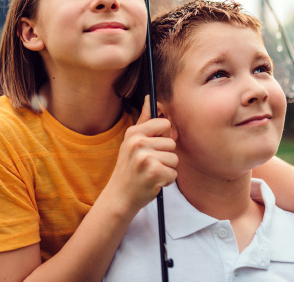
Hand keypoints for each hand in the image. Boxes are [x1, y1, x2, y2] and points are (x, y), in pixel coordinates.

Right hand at [105, 95, 177, 215]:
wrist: (119, 196)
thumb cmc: (129, 167)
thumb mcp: (132, 141)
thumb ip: (144, 120)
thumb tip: (150, 96)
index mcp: (134, 132)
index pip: (165, 123)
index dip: (164, 136)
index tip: (154, 145)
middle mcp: (138, 143)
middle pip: (172, 143)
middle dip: (165, 155)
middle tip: (150, 163)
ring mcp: (145, 158)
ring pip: (174, 159)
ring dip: (167, 169)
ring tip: (151, 173)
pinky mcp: (154, 173)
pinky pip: (174, 173)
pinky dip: (167, 181)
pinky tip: (154, 182)